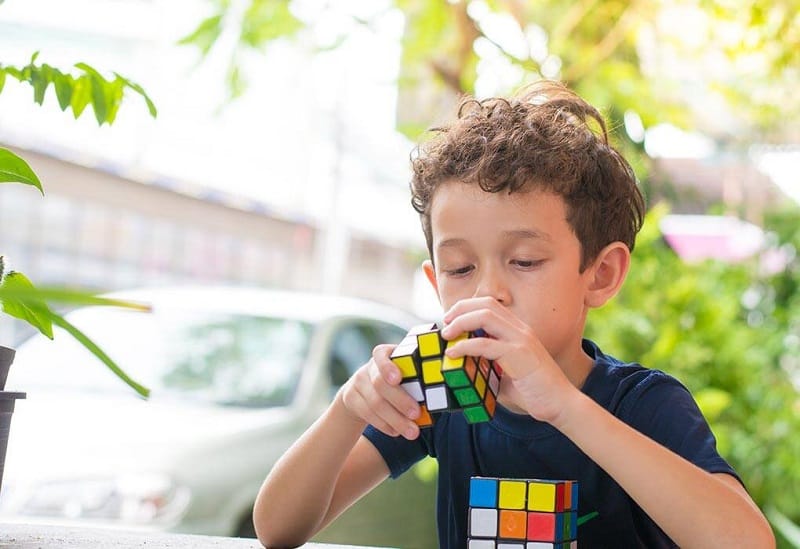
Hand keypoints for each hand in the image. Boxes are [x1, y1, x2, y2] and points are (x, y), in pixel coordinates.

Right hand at [338, 344, 421, 439]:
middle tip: (416, 414)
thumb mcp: (402, 375)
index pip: (381, 354)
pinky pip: (367, 414)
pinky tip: (396, 432)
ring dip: (395, 419)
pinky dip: (384, 425)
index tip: (397, 378)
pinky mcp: (350, 398)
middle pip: (380, 383)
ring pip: (375, 403)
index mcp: (385, 355)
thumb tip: (439, 397)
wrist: (359, 392)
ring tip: (412, 432)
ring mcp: (357, 382)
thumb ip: (415, 380)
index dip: (388, 367)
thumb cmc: (393, 384)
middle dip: (400, 401)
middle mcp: (369, 367)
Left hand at [440, 297, 576, 424]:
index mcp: (518, 330)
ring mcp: (521, 340)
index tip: (450, 319)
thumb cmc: (533, 391)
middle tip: (444, 322)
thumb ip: (487, 367)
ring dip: (461, 322)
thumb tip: (462, 369)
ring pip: (485, 317)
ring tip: (446, 335)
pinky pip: (486, 344)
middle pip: (486, 304)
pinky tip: (453, 354)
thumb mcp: (504, 374)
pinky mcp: (520, 355)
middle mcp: (520, 329)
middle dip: (460, 309)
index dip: (467, 307)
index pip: (490, 305)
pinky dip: (465, 346)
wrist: (560, 404)